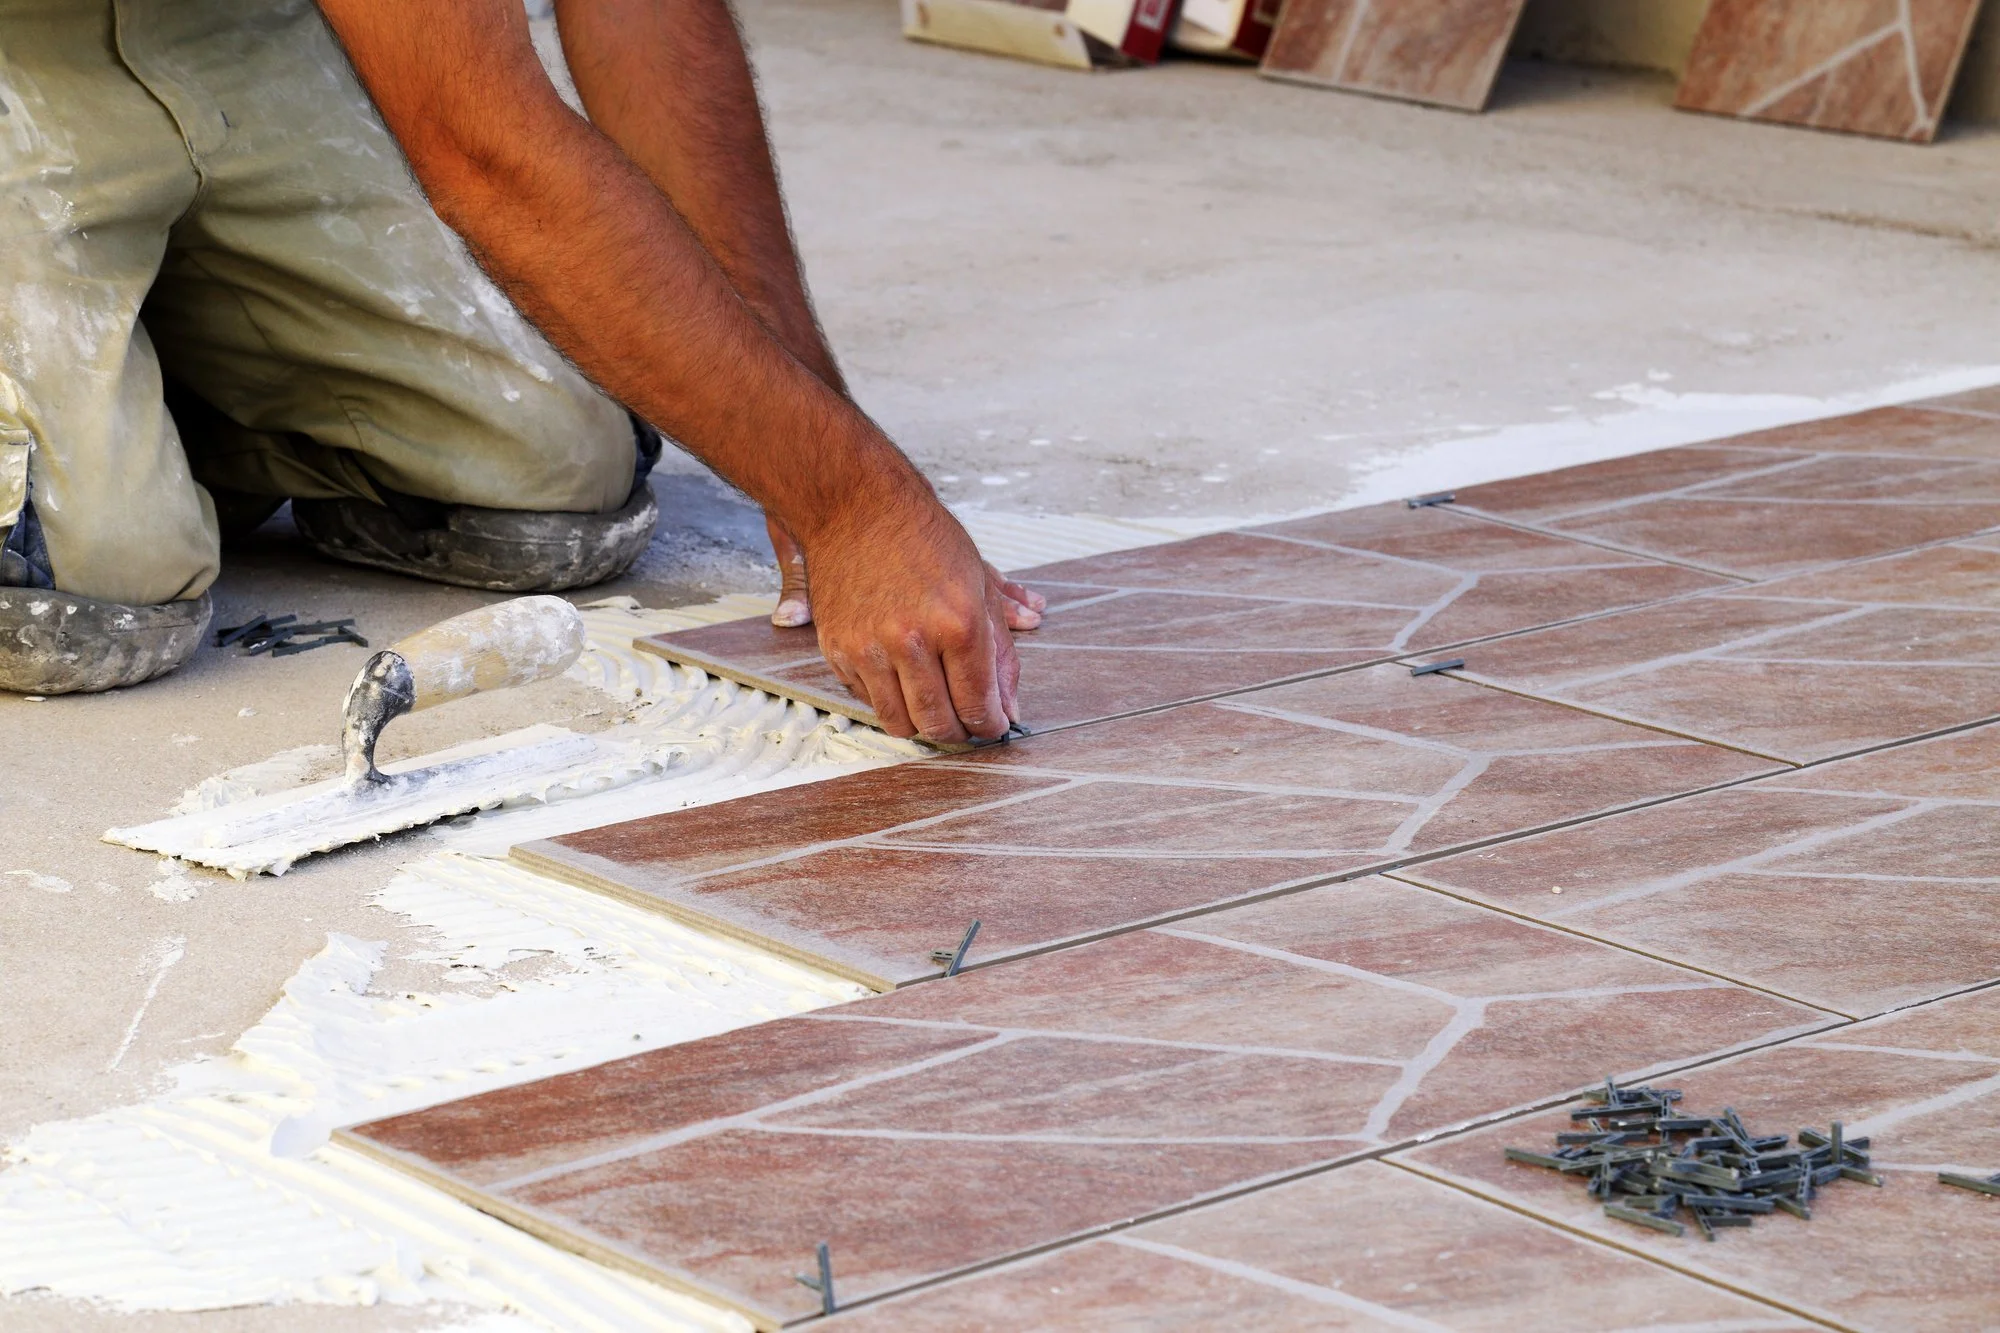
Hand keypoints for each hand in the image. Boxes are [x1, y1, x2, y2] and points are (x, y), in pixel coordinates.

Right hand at [765, 496, 1043, 743]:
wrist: (856, 508)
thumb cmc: (922, 539)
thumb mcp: (979, 585)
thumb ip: (1001, 651)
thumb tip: (1010, 706)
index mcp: (958, 623)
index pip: (978, 704)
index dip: (990, 726)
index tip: (993, 727)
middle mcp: (913, 640)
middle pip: (939, 724)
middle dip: (959, 735)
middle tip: (966, 728)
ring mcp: (870, 648)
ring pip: (900, 723)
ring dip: (922, 725)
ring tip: (935, 710)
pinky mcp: (838, 651)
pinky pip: (868, 701)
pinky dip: (889, 699)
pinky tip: (901, 678)